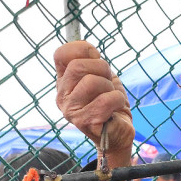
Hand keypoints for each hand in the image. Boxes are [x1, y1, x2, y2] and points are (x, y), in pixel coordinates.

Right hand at [54, 41, 135, 162]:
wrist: (119, 131)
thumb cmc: (110, 102)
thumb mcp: (101, 75)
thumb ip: (91, 61)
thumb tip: (88, 49)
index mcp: (63, 81)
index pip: (61, 54)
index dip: (83, 50)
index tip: (96, 59)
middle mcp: (62, 96)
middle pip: (77, 66)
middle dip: (102, 69)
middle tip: (108, 82)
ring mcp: (71, 111)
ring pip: (92, 82)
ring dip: (110, 87)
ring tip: (110, 97)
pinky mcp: (84, 123)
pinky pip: (106, 100)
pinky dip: (117, 100)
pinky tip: (115, 108)